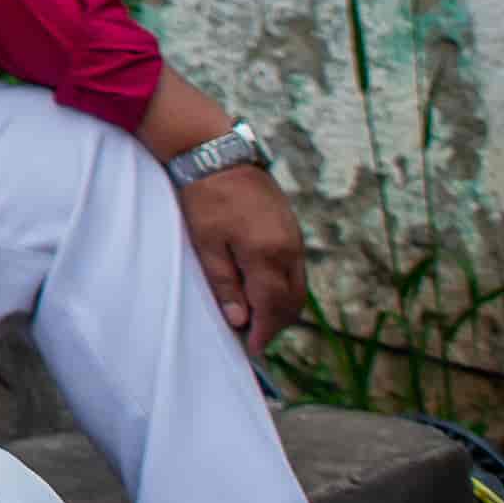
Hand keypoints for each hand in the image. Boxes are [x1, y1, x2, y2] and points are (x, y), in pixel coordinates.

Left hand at [179, 162, 308, 355]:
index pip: (272, 308)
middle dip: (275, 324)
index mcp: (267, 255)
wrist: (216, 153)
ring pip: (298, 286)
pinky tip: (266, 290)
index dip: (263, 332)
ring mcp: (295, 237)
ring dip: (282, 307)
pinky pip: (296, 269)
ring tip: (258, 318)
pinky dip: (285, 287)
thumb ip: (225, 284)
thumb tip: (239, 320)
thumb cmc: (204, 197)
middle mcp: (289, 249)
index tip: (251, 349)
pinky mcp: (292, 227)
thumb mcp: (206, 243)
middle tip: (254, 337)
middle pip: (292, 301)